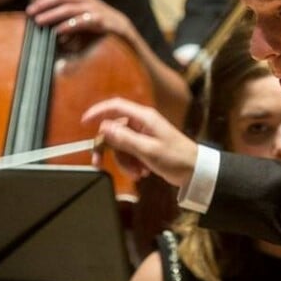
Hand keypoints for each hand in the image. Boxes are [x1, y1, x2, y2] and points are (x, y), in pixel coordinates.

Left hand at [29, 0, 132, 41]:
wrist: (119, 26)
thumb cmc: (94, 18)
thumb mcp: (78, 8)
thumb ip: (62, 8)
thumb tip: (40, 13)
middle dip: (44, 2)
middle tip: (30, 11)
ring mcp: (92, 8)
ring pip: (68, 8)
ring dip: (51, 14)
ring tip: (39, 21)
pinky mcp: (99, 21)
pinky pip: (81, 21)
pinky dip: (68, 25)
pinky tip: (57, 31)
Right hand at [83, 97, 197, 189]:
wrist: (196, 172)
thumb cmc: (177, 159)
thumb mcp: (148, 151)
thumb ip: (125, 139)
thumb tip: (104, 128)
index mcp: (144, 118)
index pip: (115, 106)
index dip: (98, 112)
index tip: (84, 122)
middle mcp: (143, 123)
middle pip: (114, 131)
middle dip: (110, 150)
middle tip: (99, 164)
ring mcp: (144, 135)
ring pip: (121, 146)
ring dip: (124, 162)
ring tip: (137, 173)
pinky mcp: (146, 146)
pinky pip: (130, 153)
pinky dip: (132, 164)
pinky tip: (143, 172)